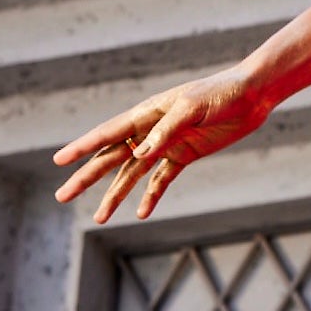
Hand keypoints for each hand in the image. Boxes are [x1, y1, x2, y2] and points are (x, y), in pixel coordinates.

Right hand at [54, 70, 272, 224]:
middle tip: (61, 196)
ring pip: (132, 174)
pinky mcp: (184, 156)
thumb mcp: (192, 108)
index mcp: (146, 113)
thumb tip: (138, 154)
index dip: (82, 147)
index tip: (58, 161)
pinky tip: (140, 214)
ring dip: (115, 195)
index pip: (107, 134)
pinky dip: (151, 196)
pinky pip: (161, 180)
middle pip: (111, 158)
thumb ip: (165, 131)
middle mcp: (150, 131)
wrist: (252, 95)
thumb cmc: (221, 93)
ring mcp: (165, 145)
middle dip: (86, 177)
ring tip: (99, 218)